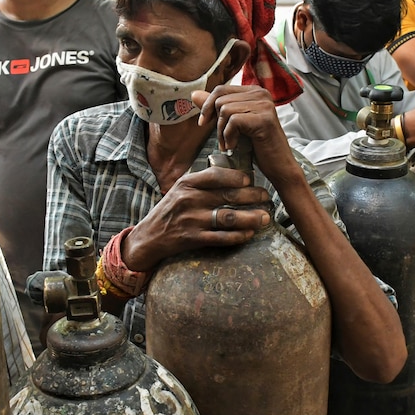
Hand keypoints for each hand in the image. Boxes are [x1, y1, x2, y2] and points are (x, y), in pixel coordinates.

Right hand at [122, 166, 271, 270]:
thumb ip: (201, 182)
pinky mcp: (193, 239)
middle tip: (266, 197)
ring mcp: (191, 220)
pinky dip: (238, 236)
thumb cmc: (169, 211)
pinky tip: (250, 233)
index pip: (215, 175)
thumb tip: (233, 176)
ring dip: (251, 218)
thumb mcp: (180, 190)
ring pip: (228, 218)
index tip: (249, 179)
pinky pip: (221, 238)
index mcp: (186, 184)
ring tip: (265, 217)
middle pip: (227, 196)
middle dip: (252, 196)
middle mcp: (189, 200)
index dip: (235, 176)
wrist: (148, 237)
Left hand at [194, 84, 304, 187]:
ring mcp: (264, 105)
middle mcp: (261, 93)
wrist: (278, 167)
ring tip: (230, 145)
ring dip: (222, 132)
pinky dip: (229, 137)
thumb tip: (194, 94)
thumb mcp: (233, 124)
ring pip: (225, 110)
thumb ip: (215, 108)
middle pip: (220, 99)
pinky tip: (235, 147)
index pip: (221, 89)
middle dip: (216, 123)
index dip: (207, 106)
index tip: (203, 123)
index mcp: (254, 91)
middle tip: (223, 141)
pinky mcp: (264, 119)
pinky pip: (233, 122)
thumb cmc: (257, 147)